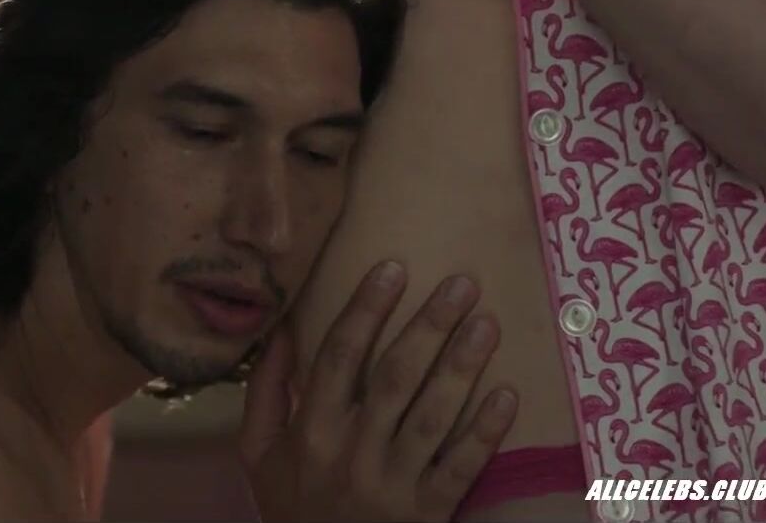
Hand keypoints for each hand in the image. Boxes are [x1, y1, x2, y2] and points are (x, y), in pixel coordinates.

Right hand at [239, 262, 516, 522]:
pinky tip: (507, 395)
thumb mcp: (258, 451)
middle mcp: (350, 453)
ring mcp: (391, 485)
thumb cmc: (291, 505)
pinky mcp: (426, 514)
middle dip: (429, 326)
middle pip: (395, 377)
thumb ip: (266, 390)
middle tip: (462, 283)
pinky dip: (484, 433)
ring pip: (432, 417)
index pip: (339, 356)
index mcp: (308, 430)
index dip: (366, 309)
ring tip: (487, 324)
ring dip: (462, 367)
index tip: (393, 268)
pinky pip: (460, 469)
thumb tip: (281, 326)